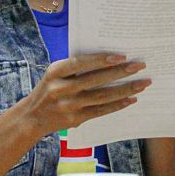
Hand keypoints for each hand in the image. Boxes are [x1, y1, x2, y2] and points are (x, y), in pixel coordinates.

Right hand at [20, 53, 148, 136]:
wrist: (32, 117)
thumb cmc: (50, 89)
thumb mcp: (56, 74)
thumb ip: (76, 66)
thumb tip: (110, 58)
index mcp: (55, 72)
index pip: (80, 63)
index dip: (101, 59)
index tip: (122, 56)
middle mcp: (60, 89)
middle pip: (95, 80)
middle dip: (120, 72)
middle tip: (140, 66)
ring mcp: (68, 106)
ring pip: (101, 97)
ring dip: (125, 90)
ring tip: (142, 83)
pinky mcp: (74, 120)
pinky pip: (100, 111)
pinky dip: (117, 105)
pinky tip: (131, 99)